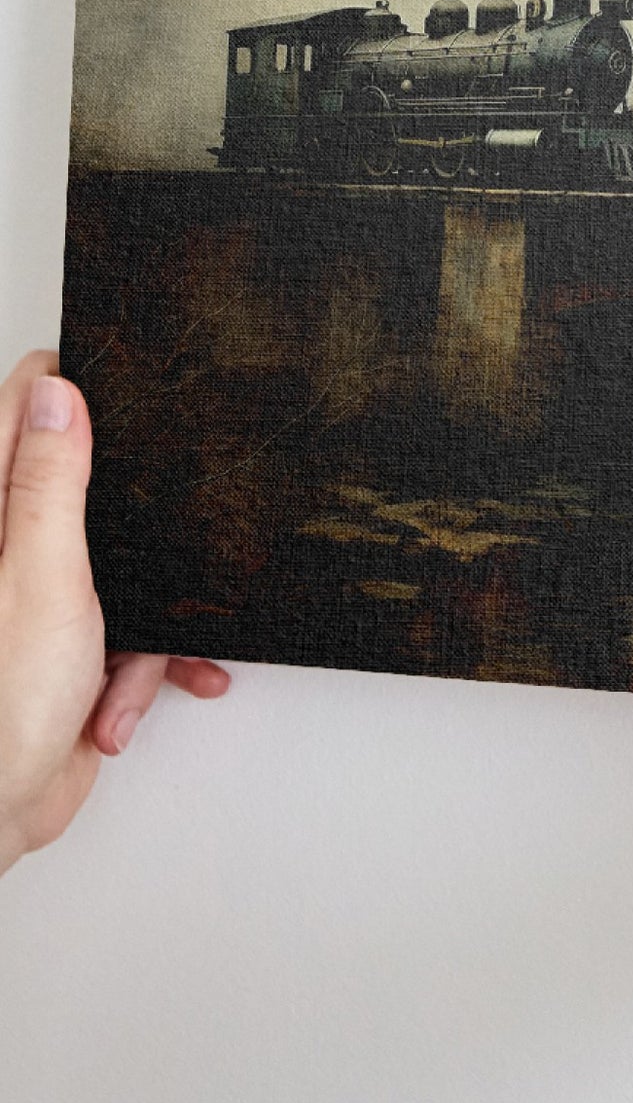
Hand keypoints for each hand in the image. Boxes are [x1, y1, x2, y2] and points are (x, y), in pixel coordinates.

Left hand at [0, 351, 229, 874]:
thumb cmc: (0, 709)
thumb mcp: (42, 578)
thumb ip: (50, 485)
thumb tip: (57, 394)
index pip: (22, 412)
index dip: (71, 393)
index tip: (123, 392)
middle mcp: (10, 552)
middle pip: (82, 486)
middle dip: (135, 517)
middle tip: (146, 532)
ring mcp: (39, 599)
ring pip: (123, 564)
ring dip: (148, 617)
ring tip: (130, 662)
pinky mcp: (70, 646)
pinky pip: (132, 630)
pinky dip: (144, 665)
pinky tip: (128, 700)